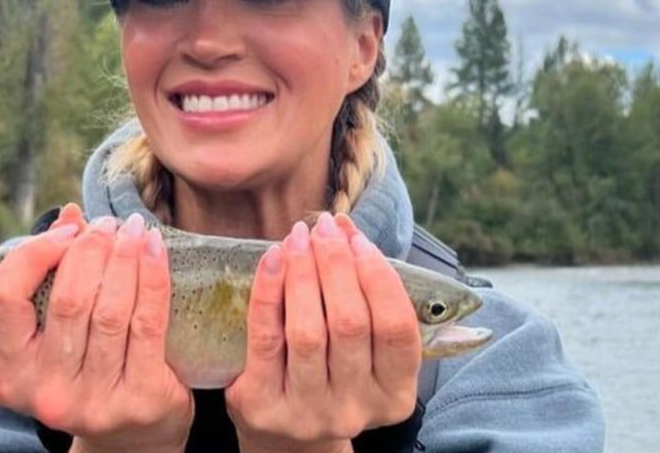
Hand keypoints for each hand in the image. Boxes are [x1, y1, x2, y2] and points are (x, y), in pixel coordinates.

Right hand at [0, 204, 193, 452]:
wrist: (133, 439)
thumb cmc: (88, 372)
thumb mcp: (57, 335)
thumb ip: (55, 276)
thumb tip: (71, 214)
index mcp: (10, 373)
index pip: (3, 299)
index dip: (33, 254)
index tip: (67, 232)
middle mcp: (45, 391)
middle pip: (66, 300)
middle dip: (91, 249)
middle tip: (109, 224)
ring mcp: (93, 401)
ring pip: (109, 310)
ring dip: (124, 257)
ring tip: (134, 229)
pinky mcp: (140, 399)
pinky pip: (147, 323)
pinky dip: (153, 278)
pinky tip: (155, 250)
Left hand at [225, 213, 421, 452]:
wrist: (284, 435)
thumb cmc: (330, 374)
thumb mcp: (363, 349)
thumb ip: (364, 295)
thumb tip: (344, 229)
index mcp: (393, 395)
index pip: (397, 329)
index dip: (379, 277)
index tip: (358, 240)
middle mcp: (354, 409)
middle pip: (350, 324)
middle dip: (337, 265)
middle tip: (324, 228)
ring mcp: (308, 412)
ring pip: (309, 331)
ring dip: (304, 272)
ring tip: (298, 237)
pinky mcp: (263, 406)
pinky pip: (266, 338)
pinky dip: (269, 291)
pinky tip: (272, 259)